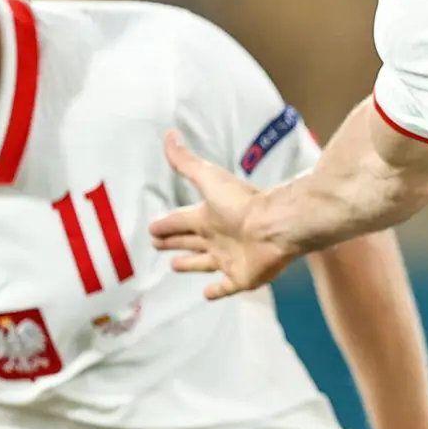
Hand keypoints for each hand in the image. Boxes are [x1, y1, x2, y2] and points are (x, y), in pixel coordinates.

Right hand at [152, 130, 297, 298]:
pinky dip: (216, 291)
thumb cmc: (242, 203)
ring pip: (204, 262)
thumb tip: (169, 134)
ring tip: (173, 265)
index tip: (151, 228)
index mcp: (209, 216)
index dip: (165, 224)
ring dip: (189, 263)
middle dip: (172, 242)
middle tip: (155, 244)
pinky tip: (204, 294)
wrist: (276, 225)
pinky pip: (226, 286)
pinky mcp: (241, 278)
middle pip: (189, 241)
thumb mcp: (209, 179)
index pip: (181, 220)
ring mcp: (230, 258)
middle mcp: (218, 237)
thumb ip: (187, 163)